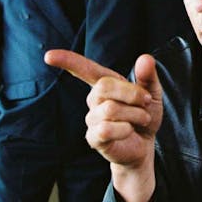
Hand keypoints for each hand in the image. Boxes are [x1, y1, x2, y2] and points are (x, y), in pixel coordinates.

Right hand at [44, 50, 162, 165]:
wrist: (146, 145)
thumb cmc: (145, 116)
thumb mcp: (152, 93)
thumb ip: (148, 76)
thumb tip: (145, 58)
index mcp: (106, 84)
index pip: (84, 69)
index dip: (67, 61)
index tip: (49, 56)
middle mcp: (94, 100)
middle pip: (103, 87)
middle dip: (130, 94)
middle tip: (145, 102)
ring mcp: (92, 119)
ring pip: (110, 109)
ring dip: (134, 114)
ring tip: (141, 120)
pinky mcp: (93, 138)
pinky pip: (106, 129)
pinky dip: (124, 129)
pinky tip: (129, 132)